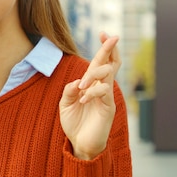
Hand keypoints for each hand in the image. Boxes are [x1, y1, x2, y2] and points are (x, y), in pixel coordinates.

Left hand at [59, 32, 121, 159]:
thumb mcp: (65, 104)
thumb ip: (69, 90)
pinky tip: (83, 100)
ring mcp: (107, 97)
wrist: (80, 144)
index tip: (104, 33)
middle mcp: (102, 88)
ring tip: (81, 87)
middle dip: (109, 49)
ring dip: (93, 75)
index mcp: (92, 84)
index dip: (105, 48)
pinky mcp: (108, 108)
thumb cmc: (74, 124)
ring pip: (107, 75)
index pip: (101, 62)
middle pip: (111, 63)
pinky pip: (104, 92)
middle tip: (109, 37)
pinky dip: (92, 93)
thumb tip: (76, 81)